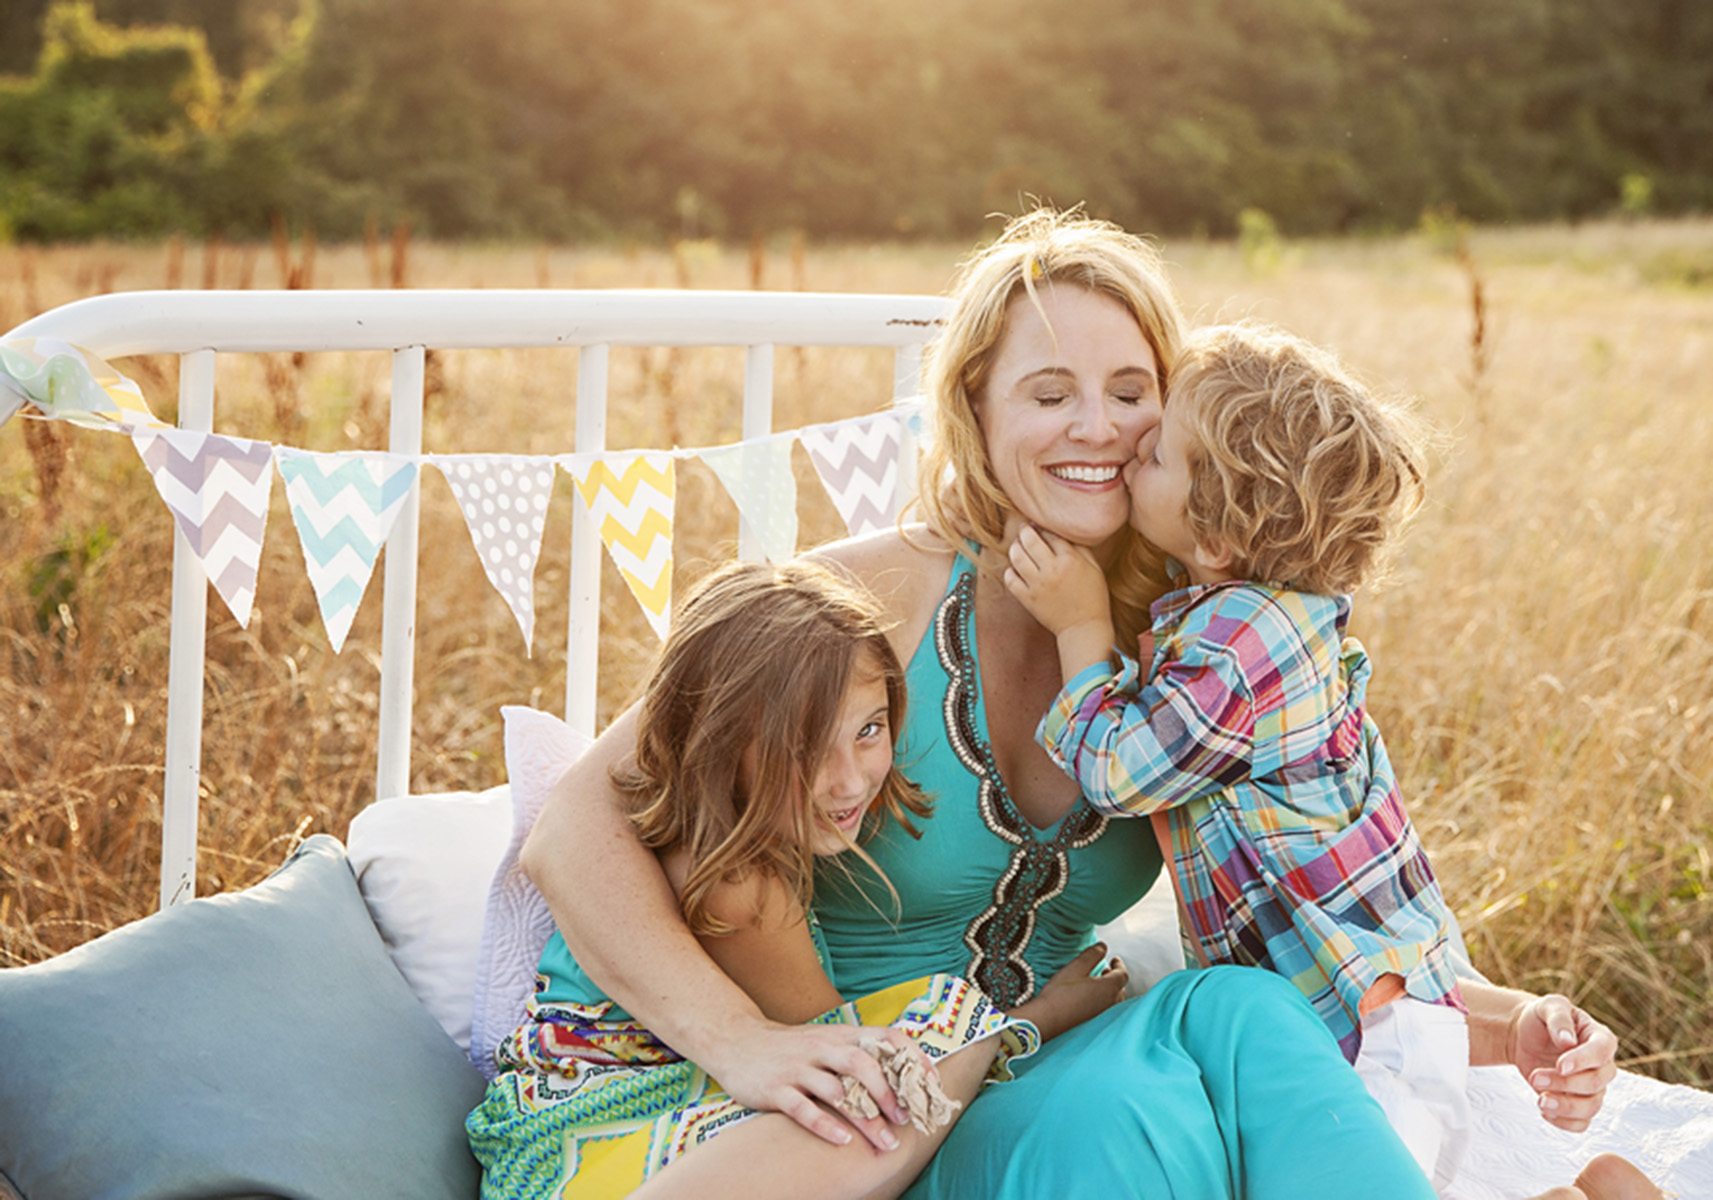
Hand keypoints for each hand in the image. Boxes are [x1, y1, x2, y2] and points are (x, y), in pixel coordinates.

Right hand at [702, 1017, 916, 1149]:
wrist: (735, 1041)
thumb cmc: (790, 1047)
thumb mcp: (825, 1040)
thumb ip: (856, 1053)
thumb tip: (900, 1073)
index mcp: (839, 1034)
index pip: (886, 1038)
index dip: (912, 1058)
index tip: (930, 1084)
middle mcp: (821, 1047)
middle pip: (862, 1065)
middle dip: (888, 1094)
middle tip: (904, 1120)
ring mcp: (798, 1067)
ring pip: (837, 1091)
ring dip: (864, 1119)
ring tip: (883, 1143)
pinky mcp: (776, 1088)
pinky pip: (803, 1108)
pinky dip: (825, 1125)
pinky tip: (842, 1140)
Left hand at [1003, 524, 1111, 636]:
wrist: (1084, 628)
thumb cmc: (1093, 598)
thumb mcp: (1095, 569)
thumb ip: (1081, 548)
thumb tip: (1063, 533)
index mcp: (1070, 560)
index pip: (1051, 534)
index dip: (1044, 527)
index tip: (1040, 525)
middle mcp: (1052, 570)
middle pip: (1030, 540)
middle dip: (1025, 530)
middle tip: (1024, 528)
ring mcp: (1037, 585)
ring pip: (1017, 556)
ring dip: (1015, 547)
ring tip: (1018, 545)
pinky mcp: (1027, 598)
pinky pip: (1010, 578)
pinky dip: (1010, 570)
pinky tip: (1015, 568)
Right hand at [1008, 943, 1128, 1041]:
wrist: (1047, 1020)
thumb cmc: (1060, 993)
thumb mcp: (1076, 967)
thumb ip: (1092, 954)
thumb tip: (1103, 946)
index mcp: (1109, 988)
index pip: (1122, 974)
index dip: (1119, 965)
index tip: (1114, 959)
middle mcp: (1111, 1003)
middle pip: (1121, 988)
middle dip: (1115, 977)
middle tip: (1106, 970)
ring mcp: (1104, 1016)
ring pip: (1115, 1000)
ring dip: (1111, 989)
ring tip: (1098, 983)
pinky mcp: (1095, 1024)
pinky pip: (1107, 1010)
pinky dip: (1105, 1000)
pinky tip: (1090, 998)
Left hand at [1506, 993, 1618, 1131]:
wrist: (1525, 1035)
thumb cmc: (1541, 1018)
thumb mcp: (1548, 1006)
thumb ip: (1559, 1019)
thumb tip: (1568, 1041)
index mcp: (1600, 1038)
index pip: (1601, 1052)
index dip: (1583, 1061)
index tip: (1560, 1065)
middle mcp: (1602, 1066)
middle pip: (1596, 1083)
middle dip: (1564, 1083)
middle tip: (1534, 1077)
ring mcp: (1592, 1087)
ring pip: (1591, 1107)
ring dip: (1565, 1107)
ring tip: (1539, 1100)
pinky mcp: (1579, 1102)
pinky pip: (1582, 1123)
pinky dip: (1565, 1123)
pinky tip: (1544, 1111)